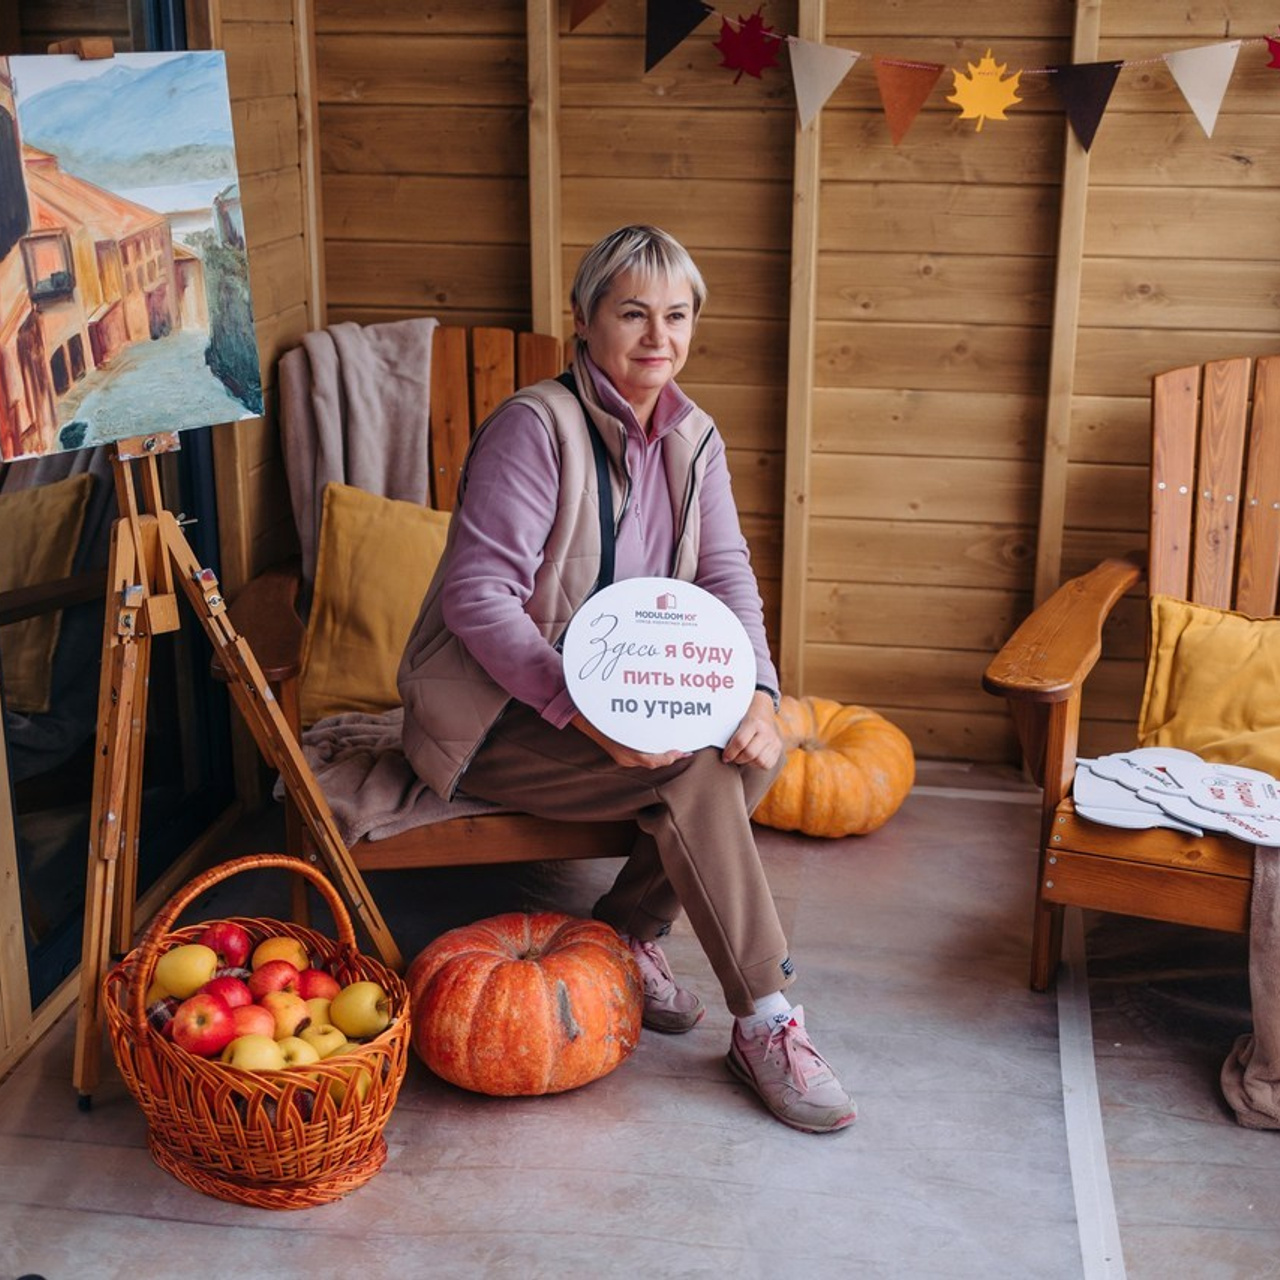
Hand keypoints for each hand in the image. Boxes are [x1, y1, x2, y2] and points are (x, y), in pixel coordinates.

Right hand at [571, 713, 690, 769]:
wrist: (579, 713)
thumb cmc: (600, 713)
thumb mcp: (621, 718)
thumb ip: (639, 722)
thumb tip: (660, 724)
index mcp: (626, 751)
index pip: (652, 762)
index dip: (669, 758)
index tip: (682, 751)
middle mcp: (625, 757)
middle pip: (653, 763)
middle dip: (670, 757)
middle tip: (686, 751)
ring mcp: (622, 757)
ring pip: (648, 760)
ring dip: (663, 755)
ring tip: (676, 748)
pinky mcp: (620, 753)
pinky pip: (641, 756)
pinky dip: (653, 752)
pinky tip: (659, 744)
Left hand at [721, 691, 782, 769]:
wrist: (763, 708)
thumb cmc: (743, 716)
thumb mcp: (736, 719)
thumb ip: (729, 734)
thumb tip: (718, 750)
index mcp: (754, 722)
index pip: (740, 742)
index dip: (730, 752)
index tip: (724, 757)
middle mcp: (766, 731)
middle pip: (750, 753)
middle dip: (738, 758)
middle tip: (732, 758)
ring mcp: (774, 740)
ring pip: (759, 761)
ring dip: (748, 762)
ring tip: (742, 757)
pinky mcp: (778, 747)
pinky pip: (767, 764)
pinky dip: (757, 764)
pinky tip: (752, 759)